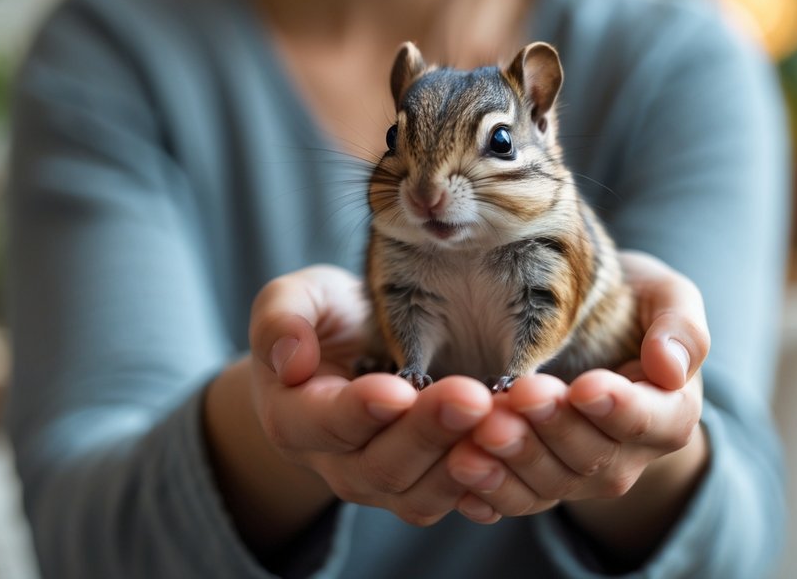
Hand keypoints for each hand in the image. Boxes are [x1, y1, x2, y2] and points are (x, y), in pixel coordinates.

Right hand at [246, 266, 495, 526]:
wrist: (356, 354)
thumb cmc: (325, 323)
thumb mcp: (296, 300)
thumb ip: (280, 317)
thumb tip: (291, 358)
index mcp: (295, 418)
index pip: (325, 425)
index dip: (360, 412)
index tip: (397, 390)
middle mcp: (337, 464)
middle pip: (382, 466)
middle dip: (429, 432)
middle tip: (472, 397)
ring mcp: (384, 483)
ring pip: (422, 493)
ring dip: (464, 459)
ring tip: (501, 418)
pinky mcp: (427, 487)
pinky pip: (457, 496)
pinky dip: (488, 477)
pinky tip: (516, 443)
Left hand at [444, 251, 710, 548]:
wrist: (590, 328)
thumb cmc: (631, 305)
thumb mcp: (666, 297)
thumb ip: (681, 327)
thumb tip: (670, 367)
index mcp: (670, 413)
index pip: (650, 420)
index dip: (618, 409)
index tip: (585, 387)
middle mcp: (628, 456)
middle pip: (593, 456)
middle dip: (554, 427)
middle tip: (520, 395)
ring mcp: (580, 477)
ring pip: (551, 483)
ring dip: (515, 460)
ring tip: (483, 430)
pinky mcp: (538, 484)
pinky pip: (516, 499)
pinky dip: (489, 490)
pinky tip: (462, 471)